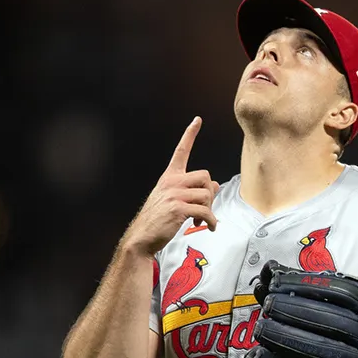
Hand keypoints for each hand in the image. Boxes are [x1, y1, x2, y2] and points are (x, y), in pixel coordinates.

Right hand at [122, 116, 219, 256]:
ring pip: (207, 194)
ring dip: (210, 209)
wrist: (142, 237)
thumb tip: (215, 185)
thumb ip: (192, 191)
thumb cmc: (157, 220)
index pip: (181, 151)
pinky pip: (205, 211)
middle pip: (205, 176)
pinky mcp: (179, 209)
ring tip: (200, 219)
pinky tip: (209, 226)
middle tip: (204, 207)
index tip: (197, 120)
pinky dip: (211, 221)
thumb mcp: (173, 200)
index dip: (190, 134)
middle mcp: (172, 182)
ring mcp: (174, 195)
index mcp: (169, 177)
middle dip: (210, 193)